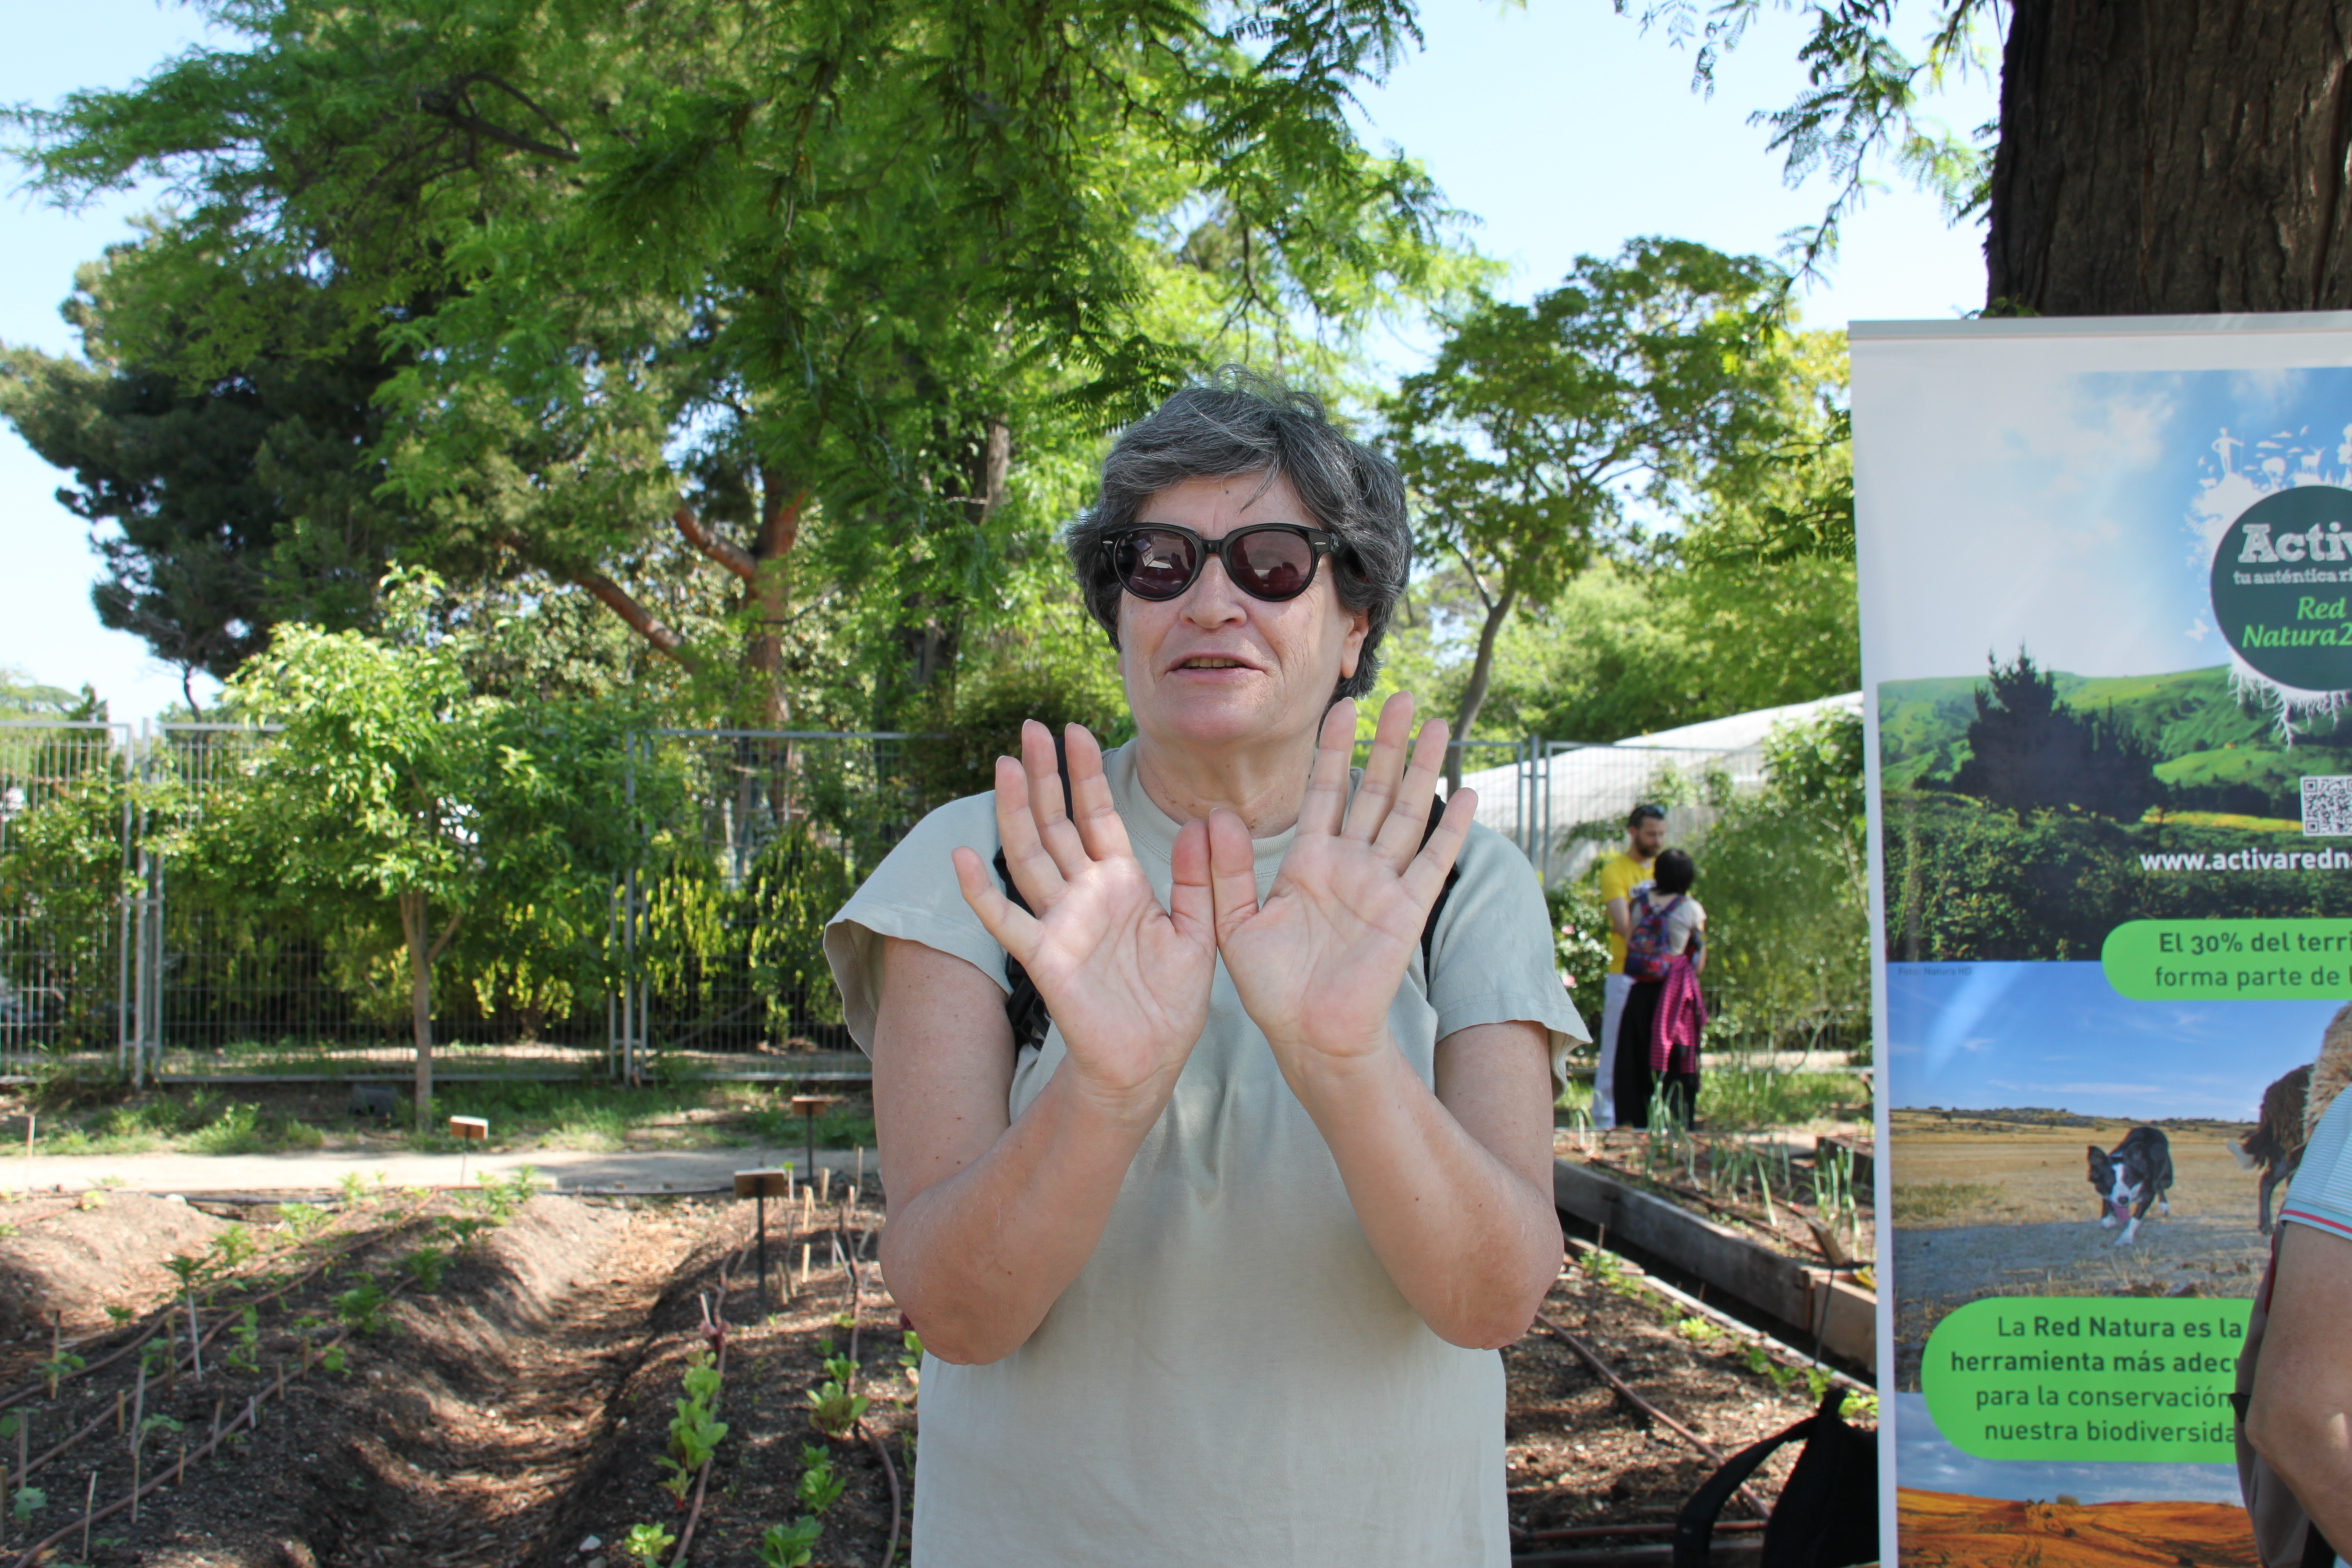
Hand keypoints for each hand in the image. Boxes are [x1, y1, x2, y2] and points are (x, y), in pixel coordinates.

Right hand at [952, 721, 1216, 1116]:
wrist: (1151, 1060)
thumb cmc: (1172, 1002)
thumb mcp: (1200, 931)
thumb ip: (1200, 878)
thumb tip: (1201, 820)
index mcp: (1122, 884)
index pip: (1097, 816)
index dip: (1086, 775)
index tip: (1076, 730)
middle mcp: (1085, 895)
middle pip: (1056, 824)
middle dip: (1044, 777)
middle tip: (1030, 728)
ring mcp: (1061, 923)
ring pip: (1030, 856)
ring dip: (1015, 812)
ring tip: (1005, 766)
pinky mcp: (1046, 957)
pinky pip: (1007, 920)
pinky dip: (981, 892)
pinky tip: (963, 857)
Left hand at [1208, 694, 1473, 1079]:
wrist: (1308, 1037)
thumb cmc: (1271, 989)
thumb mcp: (1235, 924)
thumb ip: (1225, 871)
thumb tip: (1214, 813)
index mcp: (1308, 862)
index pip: (1325, 791)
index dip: (1335, 749)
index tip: (1343, 706)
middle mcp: (1350, 865)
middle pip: (1375, 790)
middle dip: (1389, 743)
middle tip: (1403, 695)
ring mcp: (1382, 885)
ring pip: (1407, 813)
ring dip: (1424, 769)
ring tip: (1438, 724)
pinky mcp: (1406, 911)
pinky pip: (1432, 862)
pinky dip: (1451, 829)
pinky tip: (1466, 793)